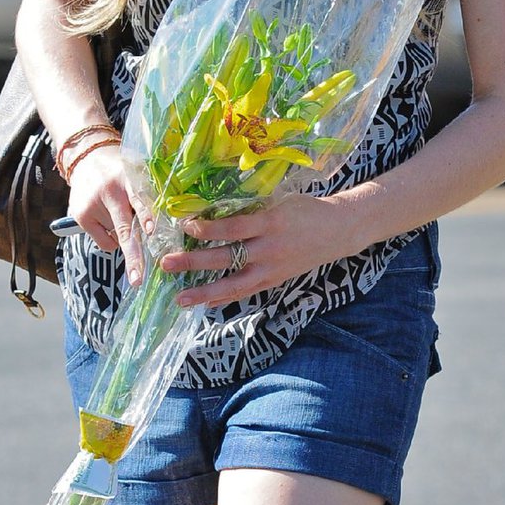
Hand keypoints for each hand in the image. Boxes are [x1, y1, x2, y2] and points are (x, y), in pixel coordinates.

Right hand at [67, 143, 145, 287]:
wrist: (88, 158)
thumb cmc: (122, 173)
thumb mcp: (137, 175)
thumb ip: (148, 198)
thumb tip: (160, 234)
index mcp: (129, 178)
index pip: (139, 198)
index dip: (146, 215)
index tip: (150, 230)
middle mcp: (110, 192)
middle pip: (124, 229)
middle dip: (133, 255)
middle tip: (138, 278)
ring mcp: (92, 205)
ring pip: (118, 238)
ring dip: (124, 233)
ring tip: (118, 211)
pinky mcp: (81, 216)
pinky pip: (105, 242)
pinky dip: (112, 238)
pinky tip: (108, 220)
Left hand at [160, 193, 357, 306]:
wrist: (339, 231)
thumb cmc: (304, 209)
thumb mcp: (279, 201)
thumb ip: (249, 207)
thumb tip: (210, 209)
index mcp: (270, 222)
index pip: (233, 228)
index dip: (207, 228)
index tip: (184, 225)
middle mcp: (269, 248)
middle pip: (226, 258)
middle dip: (193, 262)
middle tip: (166, 264)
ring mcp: (272, 268)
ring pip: (234, 284)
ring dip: (205, 293)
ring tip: (180, 299)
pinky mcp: (275, 280)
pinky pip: (246, 292)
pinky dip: (225, 299)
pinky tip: (205, 303)